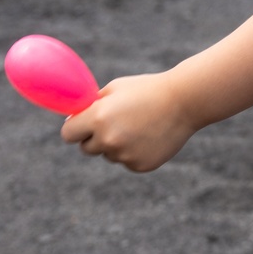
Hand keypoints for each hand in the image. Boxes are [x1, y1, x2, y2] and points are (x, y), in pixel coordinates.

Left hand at [61, 71, 197, 172]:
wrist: (184, 102)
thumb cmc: (147, 90)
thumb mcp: (115, 88)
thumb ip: (92, 105)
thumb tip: (74, 118)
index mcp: (98, 117)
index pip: (68, 134)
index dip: (75, 129)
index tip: (81, 126)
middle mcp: (108, 139)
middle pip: (86, 148)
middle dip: (94, 138)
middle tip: (114, 124)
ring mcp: (125, 155)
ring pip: (109, 154)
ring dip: (117, 145)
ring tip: (139, 126)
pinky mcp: (140, 165)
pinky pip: (127, 161)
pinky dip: (134, 152)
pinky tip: (149, 137)